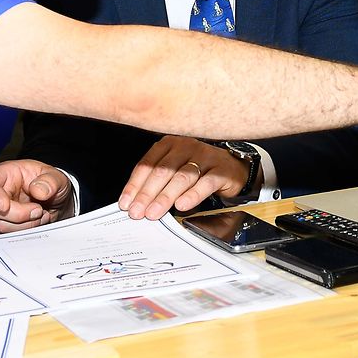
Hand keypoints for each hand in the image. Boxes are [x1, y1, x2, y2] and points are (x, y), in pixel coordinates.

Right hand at [0, 159, 75, 236]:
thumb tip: (38, 191)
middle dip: (17, 214)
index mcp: (6, 174)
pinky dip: (26, 231)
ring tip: (41, 214)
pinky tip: (38, 222)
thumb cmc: (52, 184)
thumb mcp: (57, 177)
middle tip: (38, 210)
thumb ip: (50, 181)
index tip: (4, 206)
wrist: (57, 202)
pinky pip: (8, 235)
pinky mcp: (5, 225)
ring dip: (24, 225)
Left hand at [118, 136, 257, 219]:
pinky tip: (182, 205)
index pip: (147, 165)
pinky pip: (205, 183)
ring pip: (181, 177)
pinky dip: (192, 195)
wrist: (232, 168)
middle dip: (147, 194)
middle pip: (162, 171)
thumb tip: (135, 203)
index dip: (134, 185)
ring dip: (165, 197)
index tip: (125, 203)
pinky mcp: (221, 169)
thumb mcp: (174, 171)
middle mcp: (186, 146)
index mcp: (169, 144)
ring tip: (154, 212)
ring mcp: (204, 156)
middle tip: (137, 212)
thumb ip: (156, 183)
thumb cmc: (198, 170)